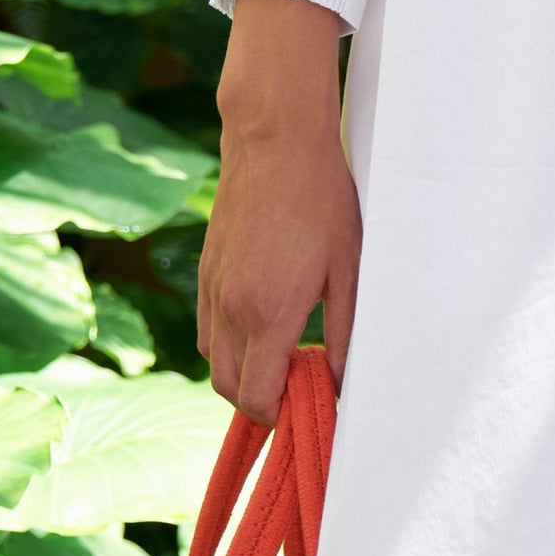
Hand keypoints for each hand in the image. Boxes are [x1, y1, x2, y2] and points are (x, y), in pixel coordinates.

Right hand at [197, 0, 362, 419]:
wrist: (275, 140)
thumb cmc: (322, 200)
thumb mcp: (349, 268)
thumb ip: (345, 331)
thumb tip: (344, 379)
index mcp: (267, 314)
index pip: (258, 397)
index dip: (280, 415)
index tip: (310, 407)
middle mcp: (230, 307)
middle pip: (230, 388)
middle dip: (260, 402)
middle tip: (301, 388)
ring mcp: (212, 287)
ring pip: (213, 360)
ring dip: (243, 373)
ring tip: (285, 358)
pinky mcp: (206, 269)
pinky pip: (208, 328)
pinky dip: (228, 344)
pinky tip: (263, 326)